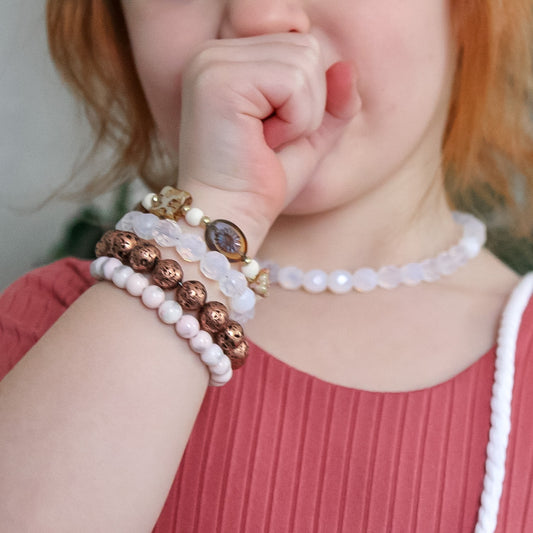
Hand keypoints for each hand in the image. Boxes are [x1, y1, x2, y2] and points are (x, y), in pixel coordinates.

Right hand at [177, 33, 359, 253]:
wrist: (229, 219)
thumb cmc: (261, 183)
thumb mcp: (308, 137)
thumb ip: (333, 101)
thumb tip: (349, 66)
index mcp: (229, 60)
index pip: (300, 44)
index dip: (306, 97)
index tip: (271, 134)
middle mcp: (213, 53)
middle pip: (306, 46)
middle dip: (307, 105)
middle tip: (269, 141)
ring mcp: (211, 62)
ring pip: (304, 60)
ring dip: (302, 116)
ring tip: (265, 142)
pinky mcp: (218, 79)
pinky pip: (293, 80)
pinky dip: (296, 120)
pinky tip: (262, 142)